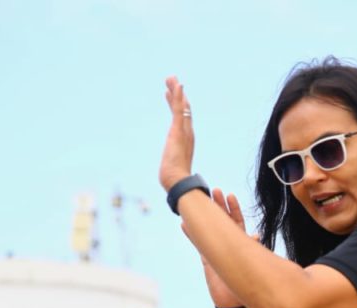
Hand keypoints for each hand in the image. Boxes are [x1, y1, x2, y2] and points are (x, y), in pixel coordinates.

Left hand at [158, 76, 194, 191]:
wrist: (177, 182)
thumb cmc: (174, 179)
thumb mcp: (171, 168)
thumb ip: (172, 166)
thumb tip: (170, 173)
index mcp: (186, 140)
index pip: (182, 118)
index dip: (176, 104)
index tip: (169, 94)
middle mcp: (187, 133)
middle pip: (184, 109)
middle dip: (177, 94)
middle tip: (172, 79)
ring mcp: (184, 131)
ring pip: (181, 106)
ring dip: (176, 91)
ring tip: (171, 77)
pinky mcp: (178, 130)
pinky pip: (178, 110)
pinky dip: (178, 97)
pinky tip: (177, 85)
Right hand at [195, 188, 250, 307]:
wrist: (235, 305)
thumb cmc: (249, 286)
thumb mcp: (253, 265)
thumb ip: (254, 249)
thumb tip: (258, 235)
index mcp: (240, 244)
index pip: (236, 222)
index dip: (233, 209)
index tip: (230, 195)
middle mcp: (227, 246)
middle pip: (222, 221)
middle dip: (218, 206)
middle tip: (213, 190)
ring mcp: (216, 251)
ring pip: (209, 229)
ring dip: (204, 216)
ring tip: (199, 200)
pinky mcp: (207, 260)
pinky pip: (198, 244)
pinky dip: (192, 234)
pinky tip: (184, 223)